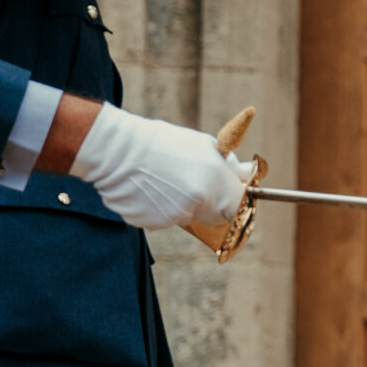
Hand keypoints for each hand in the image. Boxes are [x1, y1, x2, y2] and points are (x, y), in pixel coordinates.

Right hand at [65, 103, 255, 228]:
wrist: (118, 151)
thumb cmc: (164, 142)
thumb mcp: (204, 145)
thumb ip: (228, 166)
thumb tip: (248, 175)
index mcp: (214, 183)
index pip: (237, 208)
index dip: (233, 201)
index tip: (228, 194)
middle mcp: (196, 203)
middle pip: (213, 215)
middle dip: (209, 203)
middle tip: (192, 182)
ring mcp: (172, 216)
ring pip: (186, 216)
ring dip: (181, 204)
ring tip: (164, 180)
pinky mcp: (149, 224)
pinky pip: (162, 219)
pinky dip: (158, 208)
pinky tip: (148, 189)